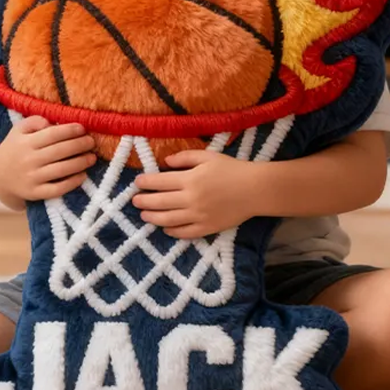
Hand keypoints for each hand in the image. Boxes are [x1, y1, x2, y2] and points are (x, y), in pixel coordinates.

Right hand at [0, 116, 96, 208]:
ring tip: (92, 158)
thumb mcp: (19, 130)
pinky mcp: (34, 193)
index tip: (83, 128)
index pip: (52, 134)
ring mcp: (31, 178)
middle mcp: (28, 160)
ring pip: (61, 170)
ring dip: (80, 163)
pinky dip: (72, 183)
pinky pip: (56, 189)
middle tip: (92, 142)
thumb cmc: (15, 148)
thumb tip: (52, 123)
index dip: (70, 130)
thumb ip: (35, 121)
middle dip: (80, 145)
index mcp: (25, 142)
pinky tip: (82, 176)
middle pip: (60, 151)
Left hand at [132, 151, 255, 238]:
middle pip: (160, 202)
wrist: (254, 190)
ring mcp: (198, 216)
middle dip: (144, 201)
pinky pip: (184, 233)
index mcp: (190, 180)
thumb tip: (165, 162)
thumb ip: (185, 158)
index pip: (160, 182)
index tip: (137, 183)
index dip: (146, 182)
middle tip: (134, 200)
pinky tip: (165, 228)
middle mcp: (191, 199)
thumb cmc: (231, 169)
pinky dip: (171, 231)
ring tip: (144, 215)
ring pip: (168, 220)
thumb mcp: (208, 156)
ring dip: (152, 217)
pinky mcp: (206, 228)